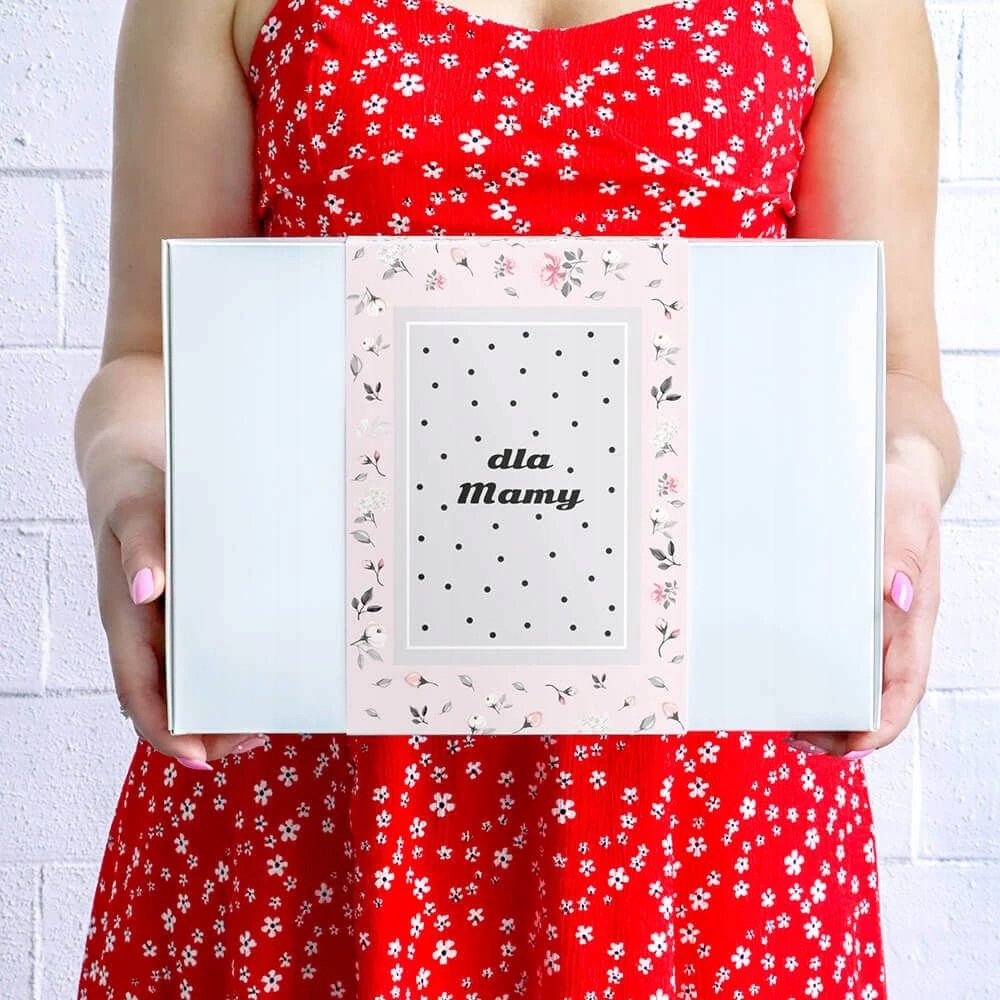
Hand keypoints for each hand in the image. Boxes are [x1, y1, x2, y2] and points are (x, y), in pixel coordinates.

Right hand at [90, 456, 259, 766]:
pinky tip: (263, 678)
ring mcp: (165, 630)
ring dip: (222, 710)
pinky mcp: (187, 617)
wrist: (135, 473)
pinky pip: (205, 660)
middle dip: (208, 731)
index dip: (165, 732)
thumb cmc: (133, 496)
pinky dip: (229, 677)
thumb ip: (142, 547)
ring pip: (188, 688)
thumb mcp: (137, 514)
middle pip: (169, 704)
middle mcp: (145, 636)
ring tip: (268, 718)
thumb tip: (147, 589)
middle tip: (259, 734)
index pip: (138, 695)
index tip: (201, 758)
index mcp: (126, 623)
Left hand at [787, 455, 941, 759]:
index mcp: (914, 616)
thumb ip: (903, 552)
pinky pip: (827, 646)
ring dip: (821, 706)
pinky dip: (807, 669)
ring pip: (849, 676)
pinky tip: (779, 676)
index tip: (852, 745)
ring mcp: (867, 618)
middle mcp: (892, 625)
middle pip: (873, 693)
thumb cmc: (901, 490)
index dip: (883, 722)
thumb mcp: (905, 512)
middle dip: (841, 727)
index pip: (905, 683)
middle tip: (798, 740)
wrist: (889, 468)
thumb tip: (897, 598)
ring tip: (782, 720)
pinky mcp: (841, 605)